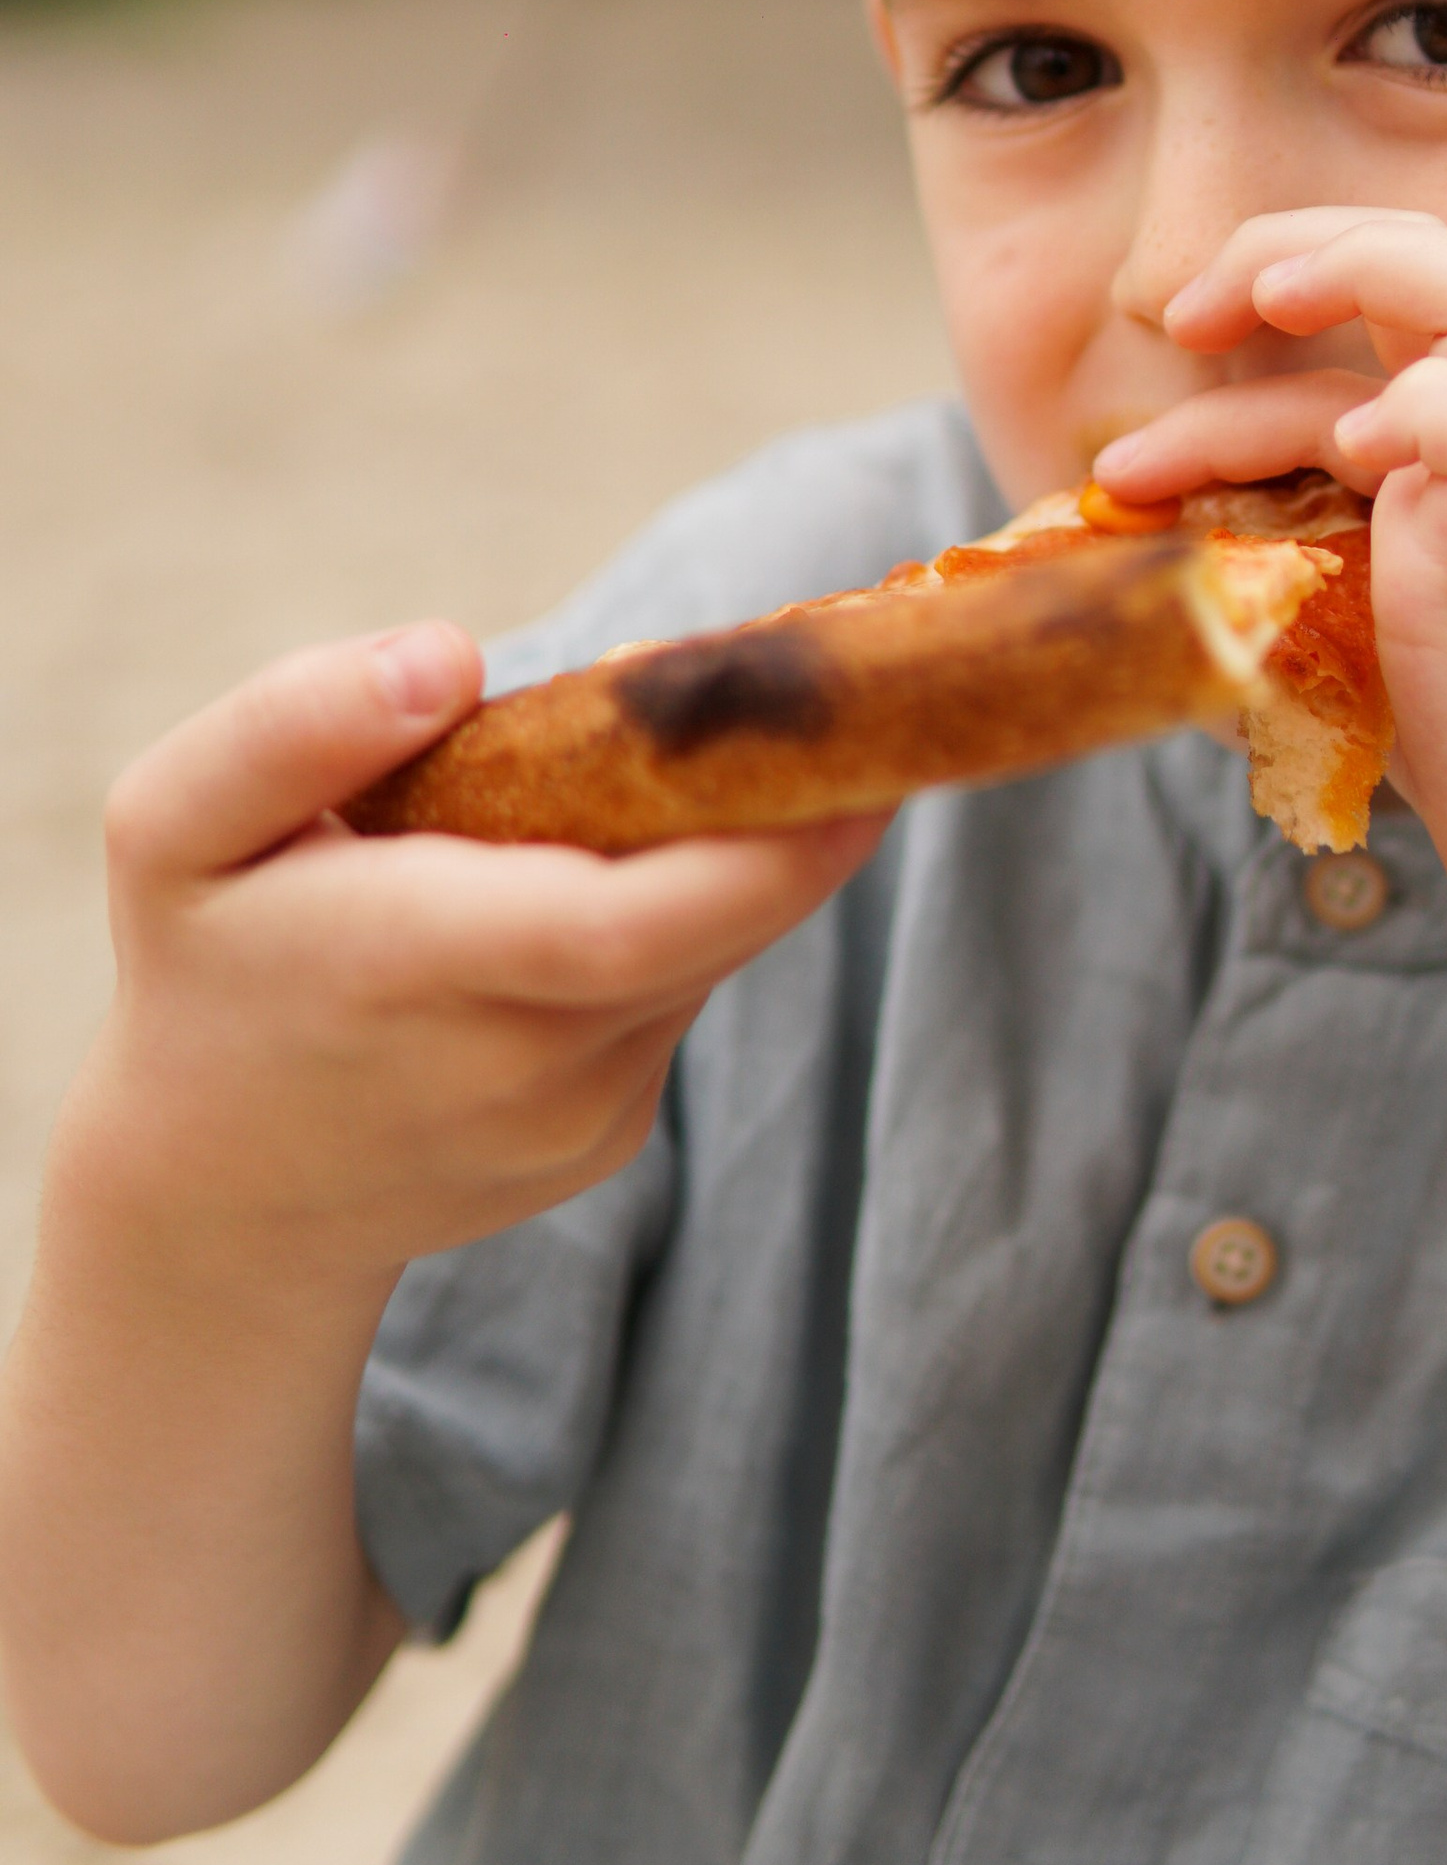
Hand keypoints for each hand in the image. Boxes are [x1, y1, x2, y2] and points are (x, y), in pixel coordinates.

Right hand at [76, 622, 883, 1297]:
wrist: (220, 1209)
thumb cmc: (204, 973)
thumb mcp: (174, 830)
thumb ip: (290, 727)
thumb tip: (450, 655)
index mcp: (413, 966)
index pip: (634, 922)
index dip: (770, 845)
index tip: (854, 756)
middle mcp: (515, 1062)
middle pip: (713, 925)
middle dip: (793, 813)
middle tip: (833, 703)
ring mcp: (576, 1118)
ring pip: (707, 951)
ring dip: (725, 856)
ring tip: (696, 762)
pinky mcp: (611, 1138)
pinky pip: (677, 995)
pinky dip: (676, 921)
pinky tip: (601, 875)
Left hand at [1091, 208, 1446, 985]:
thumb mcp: (1385, 643)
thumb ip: (1317, 570)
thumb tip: (1176, 556)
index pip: (1417, 291)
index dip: (1298, 271)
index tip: (1189, 333)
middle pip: (1446, 254)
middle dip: (1294, 241)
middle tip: (1185, 312)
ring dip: (1336, 277)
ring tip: (1214, 325)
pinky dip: (1406, 414)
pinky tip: (1340, 461)